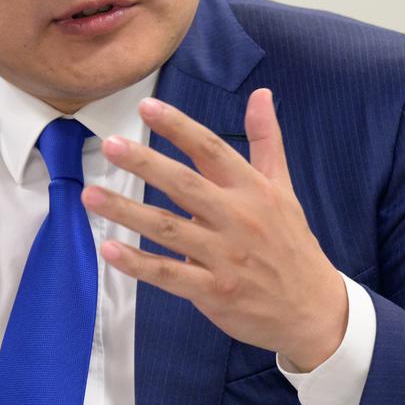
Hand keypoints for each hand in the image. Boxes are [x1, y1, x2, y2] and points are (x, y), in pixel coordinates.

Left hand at [81, 90, 346, 369]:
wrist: (314, 310)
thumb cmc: (291, 244)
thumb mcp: (283, 189)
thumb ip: (267, 141)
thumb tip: (261, 94)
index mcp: (253, 189)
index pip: (211, 149)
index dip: (179, 127)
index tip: (146, 107)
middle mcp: (238, 218)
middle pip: (184, 185)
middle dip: (145, 163)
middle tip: (110, 145)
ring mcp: (224, 256)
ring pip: (168, 228)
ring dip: (127, 211)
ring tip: (90, 196)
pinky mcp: (214, 291)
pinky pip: (169, 274)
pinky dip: (138, 263)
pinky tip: (109, 249)